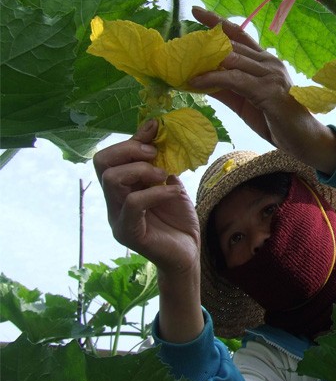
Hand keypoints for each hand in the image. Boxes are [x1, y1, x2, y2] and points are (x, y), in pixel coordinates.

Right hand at [94, 120, 202, 341]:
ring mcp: (118, 218)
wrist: (188, 252)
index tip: (155, 128)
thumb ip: (159, 161)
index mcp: (121, 189)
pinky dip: (154, 192)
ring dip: (141, 169)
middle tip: (155, 155)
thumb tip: (154, 127)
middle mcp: (113, 202)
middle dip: (130, 150)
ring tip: (162, 175)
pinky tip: (170, 191)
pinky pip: (133, 204)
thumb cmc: (178, 219)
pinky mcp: (129, 233)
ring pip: (111, 180)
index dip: (131, 139)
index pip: (109, 156)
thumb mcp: (169, 183)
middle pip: (101, 162)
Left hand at [190, 7, 335, 174]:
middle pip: (231, 45)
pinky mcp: (269, 90)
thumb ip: (225, 88)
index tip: (196, 12)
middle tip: (178, 48)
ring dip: (204, 63)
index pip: (240, 34)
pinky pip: (234, 80)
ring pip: (232, 59)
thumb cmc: (276, 121)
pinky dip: (212, 79)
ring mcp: (270, 74)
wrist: (303, 140)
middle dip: (203, 45)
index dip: (218, 22)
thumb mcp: (245, 102)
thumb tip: (199, 79)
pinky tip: (195, 82)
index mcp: (265, 61)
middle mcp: (269, 62)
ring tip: (181, 66)